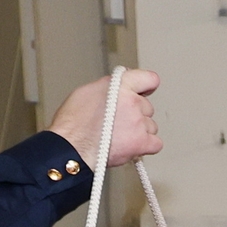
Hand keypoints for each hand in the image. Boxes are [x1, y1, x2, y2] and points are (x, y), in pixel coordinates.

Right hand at [47, 69, 163, 168]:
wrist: (71, 147)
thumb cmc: (73, 123)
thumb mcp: (87, 91)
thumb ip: (110, 88)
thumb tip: (119, 92)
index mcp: (119, 85)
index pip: (148, 79)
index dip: (146, 86)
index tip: (145, 91)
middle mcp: (132, 101)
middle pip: (147, 107)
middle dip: (136, 114)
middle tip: (119, 122)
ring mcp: (138, 122)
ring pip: (151, 126)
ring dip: (140, 131)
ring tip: (120, 136)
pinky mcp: (142, 142)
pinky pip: (156, 143)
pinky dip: (146, 146)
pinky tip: (133, 146)